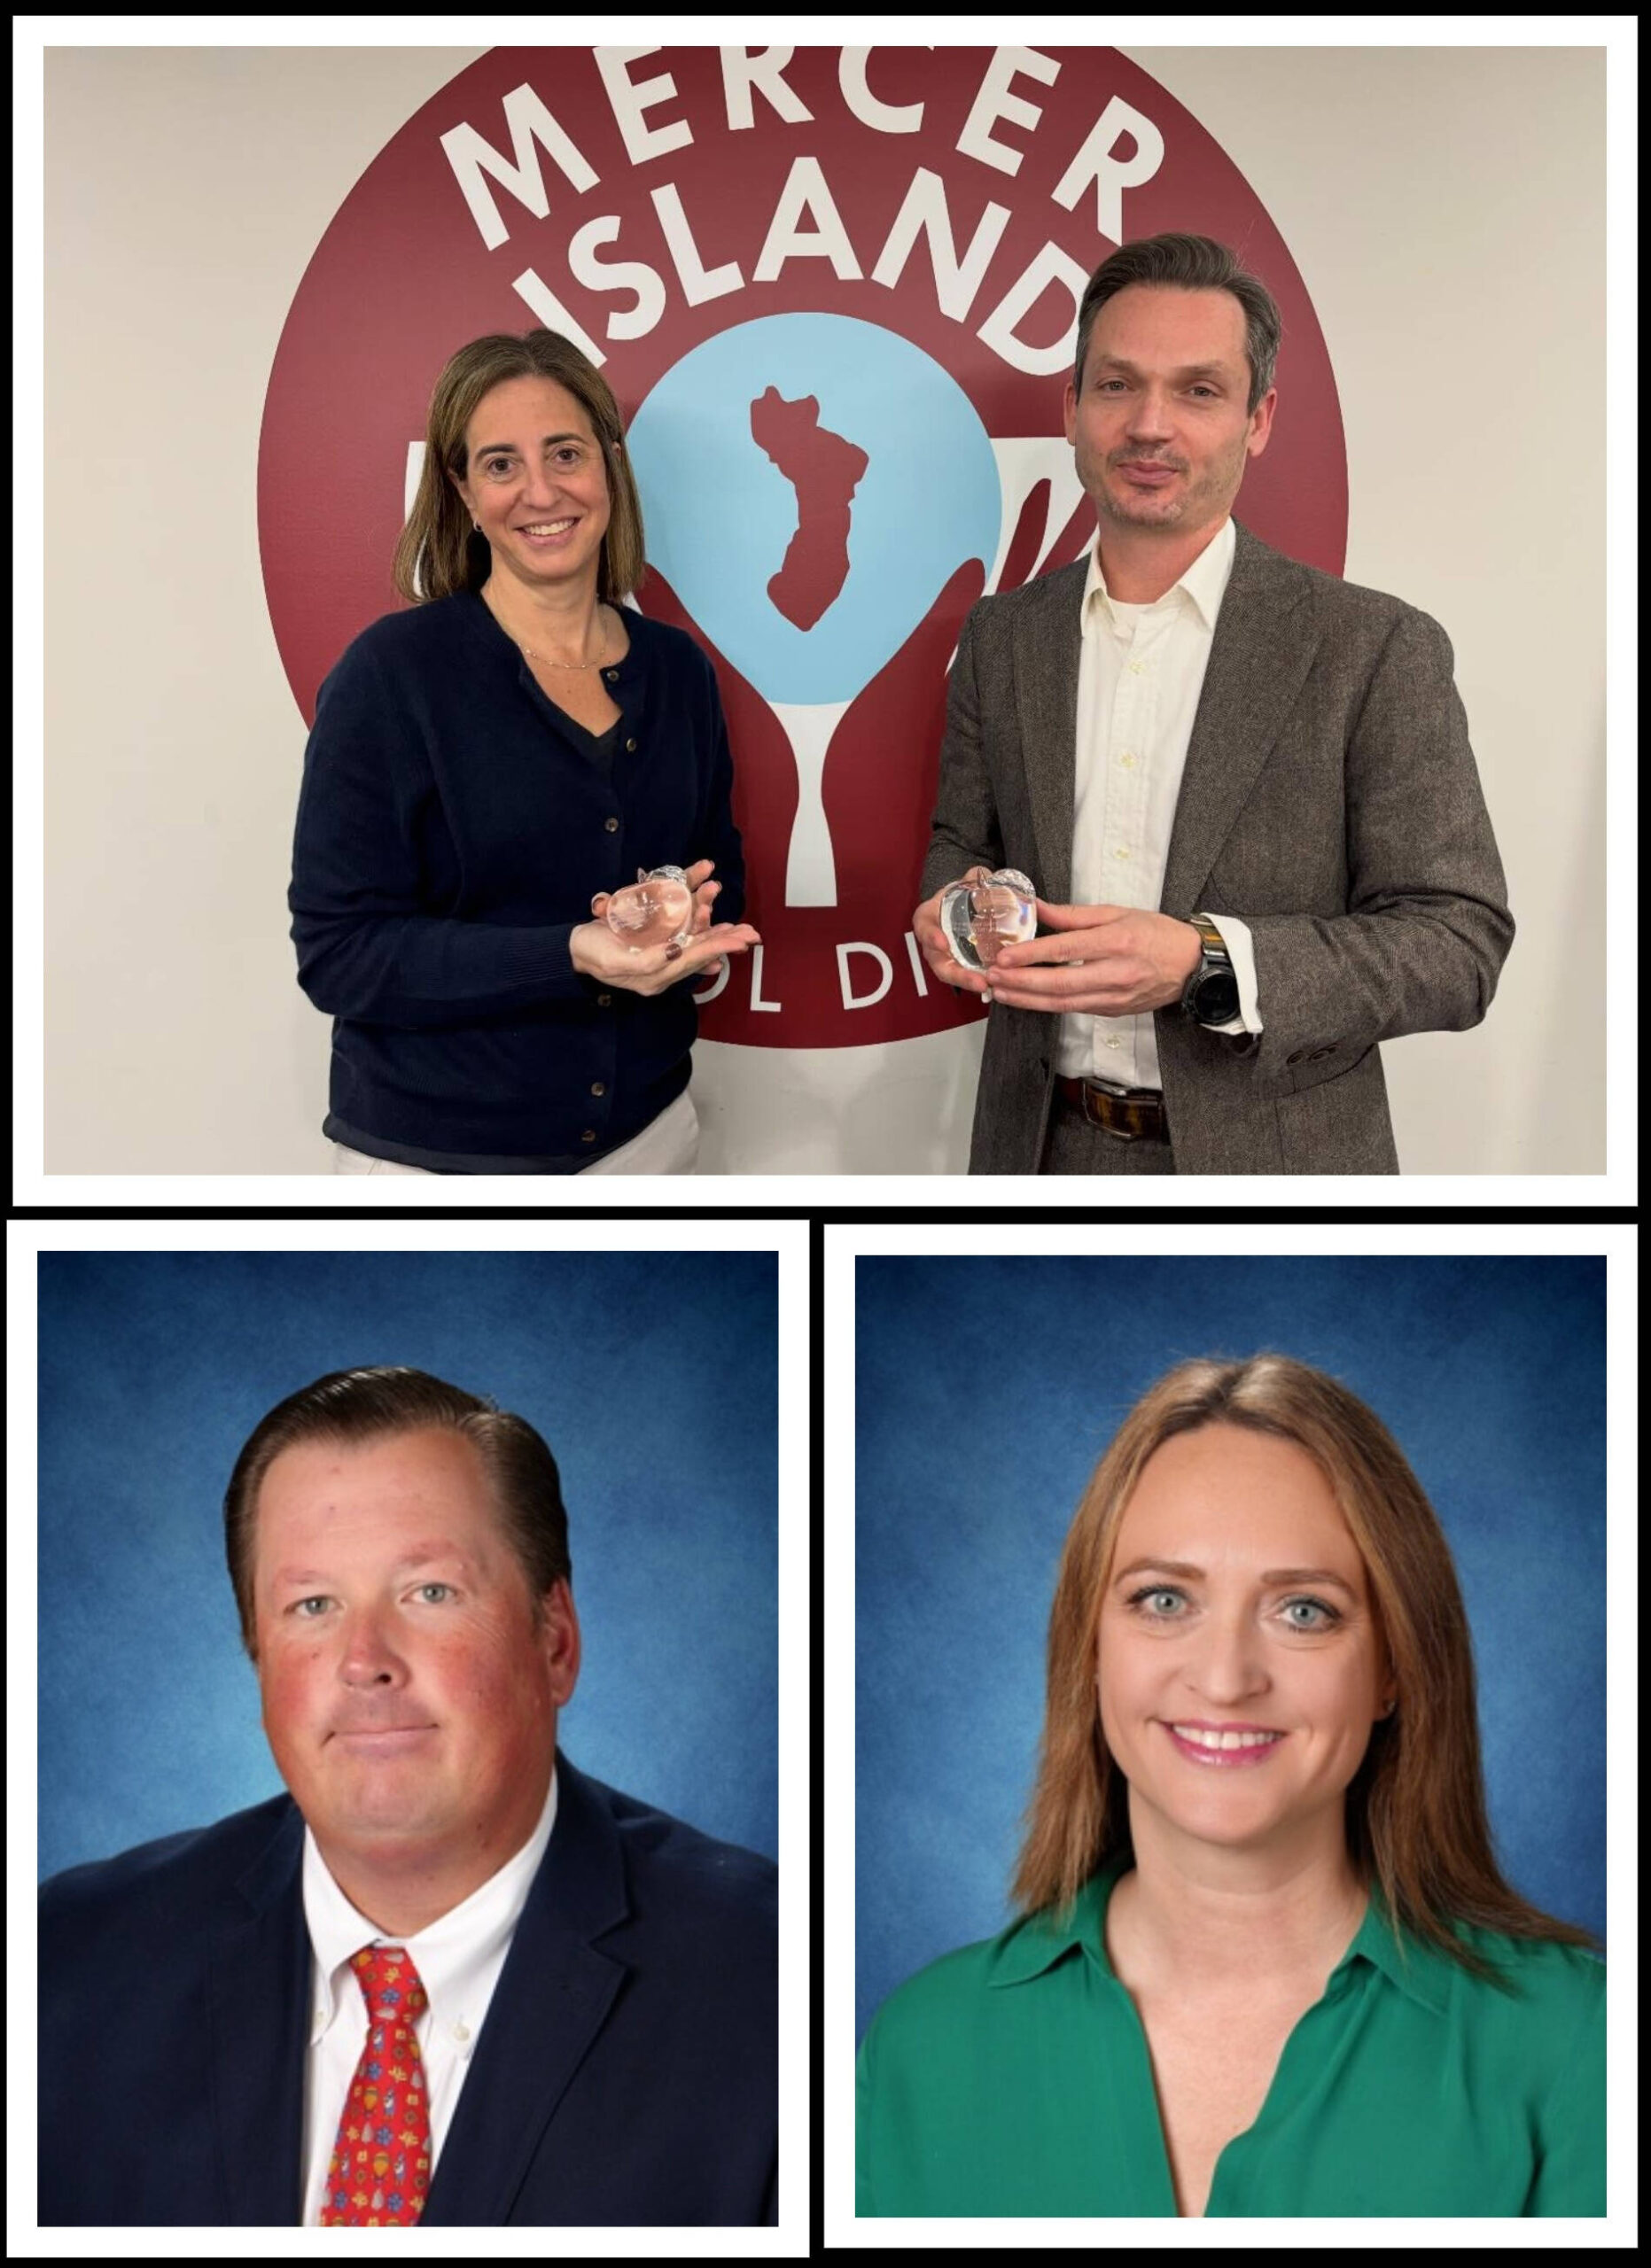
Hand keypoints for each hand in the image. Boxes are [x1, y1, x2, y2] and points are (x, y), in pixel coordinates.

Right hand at [572, 859, 758, 996]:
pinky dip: (699, 920)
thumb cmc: (592, 954)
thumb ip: (646, 962)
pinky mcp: (656, 936)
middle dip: (725, 940)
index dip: (716, 947)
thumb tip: (675, 952)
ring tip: (740, 925)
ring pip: (694, 937)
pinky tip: (716, 917)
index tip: (738, 940)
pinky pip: (681, 928)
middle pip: (700, 950)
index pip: (692, 959)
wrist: (574, 948)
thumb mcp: (614, 961)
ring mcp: (661, 949)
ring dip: (716, 927)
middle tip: (751, 933)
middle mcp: (664, 963)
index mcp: (656, 975)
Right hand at [912, 867, 992, 996]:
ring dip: (968, 982)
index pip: (924, 928)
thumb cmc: (959, 895)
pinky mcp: (959, 965)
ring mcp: (944, 957)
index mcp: (927, 919)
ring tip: (987, 986)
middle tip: (977, 980)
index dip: (932, 937)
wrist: (962, 905)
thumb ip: (974, 877)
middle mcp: (932, 943)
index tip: (943, 943)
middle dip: (957, 974)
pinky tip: (994, 986)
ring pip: (951, 974)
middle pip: (939, 963)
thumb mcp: (965, 883)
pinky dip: (977, 982)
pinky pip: (965, 976)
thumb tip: (983, 875)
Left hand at [984, 903, 1201, 1016]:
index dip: (1030, 956)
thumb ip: (1073, 914)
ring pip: (1062, 1003)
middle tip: (992, 978)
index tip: (1004, 956)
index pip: (1065, 950)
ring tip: (999, 992)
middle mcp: (1114, 973)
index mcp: (1116, 941)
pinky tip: (1025, 999)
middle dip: (1020, 983)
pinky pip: (1073, 1009)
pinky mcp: (1112, 1011)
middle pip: (1059, 984)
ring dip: (1026, 1000)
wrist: (1191, 965)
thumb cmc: (1156, 933)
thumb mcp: (1117, 912)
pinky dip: (1046, 1005)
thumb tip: (1037, 908)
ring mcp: (1114, 997)